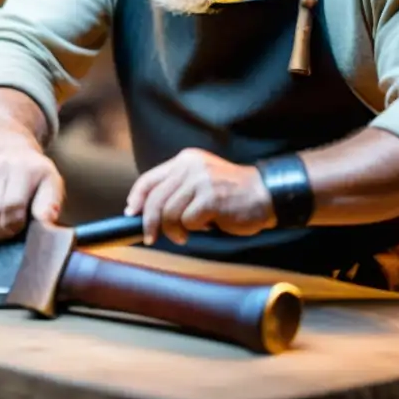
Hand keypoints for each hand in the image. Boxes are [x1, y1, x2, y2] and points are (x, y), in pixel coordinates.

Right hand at [0, 148, 64, 239]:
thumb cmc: (36, 179)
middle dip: (0, 232)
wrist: (14, 156)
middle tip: (8, 232)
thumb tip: (45, 221)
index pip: (12, 206)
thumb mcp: (52, 186)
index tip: (20, 228)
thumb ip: (49, 205)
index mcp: (23, 168)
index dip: (15, 224)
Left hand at [124, 148, 275, 245]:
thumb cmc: (232, 194)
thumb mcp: (200, 182)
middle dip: (149, 222)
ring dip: (173, 230)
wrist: (266, 194)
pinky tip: (203, 229)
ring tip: (185, 235)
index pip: (149, 178)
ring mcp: (200, 181)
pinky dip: (192, 230)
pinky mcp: (210, 198)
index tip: (132, 213)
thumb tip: (146, 211)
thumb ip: (177, 189)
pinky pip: (187, 221)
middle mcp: (190, 166)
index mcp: (185, 160)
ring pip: (168, 212)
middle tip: (151, 238)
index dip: (137, 198)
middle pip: (154, 198)